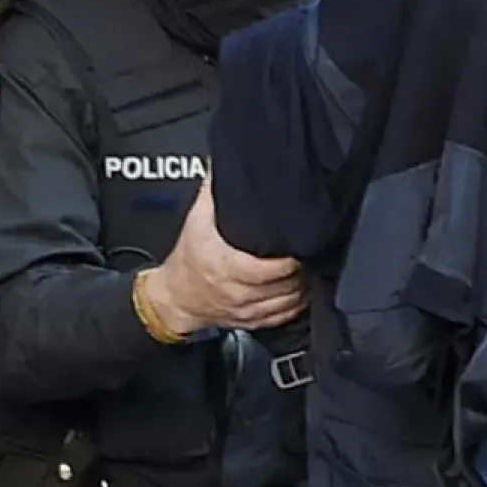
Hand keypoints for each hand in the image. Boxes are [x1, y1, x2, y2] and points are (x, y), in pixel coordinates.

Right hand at [140, 179, 306, 333]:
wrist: (174, 296)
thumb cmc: (189, 258)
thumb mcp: (196, 220)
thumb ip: (214, 192)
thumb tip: (227, 164)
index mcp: (225, 266)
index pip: (268, 270)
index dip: (291, 260)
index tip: (302, 245)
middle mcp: (237, 291)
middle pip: (285, 286)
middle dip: (303, 269)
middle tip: (312, 252)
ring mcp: (246, 309)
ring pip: (289, 302)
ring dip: (304, 286)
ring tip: (311, 268)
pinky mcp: (253, 322)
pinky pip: (285, 316)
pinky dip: (298, 303)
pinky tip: (304, 289)